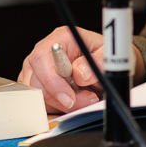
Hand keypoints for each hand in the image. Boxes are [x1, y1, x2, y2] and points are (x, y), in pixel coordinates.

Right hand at [17, 26, 145, 113]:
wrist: (106, 66)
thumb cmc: (104, 56)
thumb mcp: (107, 55)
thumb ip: (96, 62)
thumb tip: (79, 72)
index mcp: (60, 38)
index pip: (42, 58)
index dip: (52, 81)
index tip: (69, 97)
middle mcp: (45, 54)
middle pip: (38, 81)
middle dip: (62, 98)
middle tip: (87, 99)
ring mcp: (39, 71)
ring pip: (40, 96)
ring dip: (63, 104)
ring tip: (87, 98)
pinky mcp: (40, 87)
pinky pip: (43, 104)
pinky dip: (60, 108)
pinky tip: (76, 101)